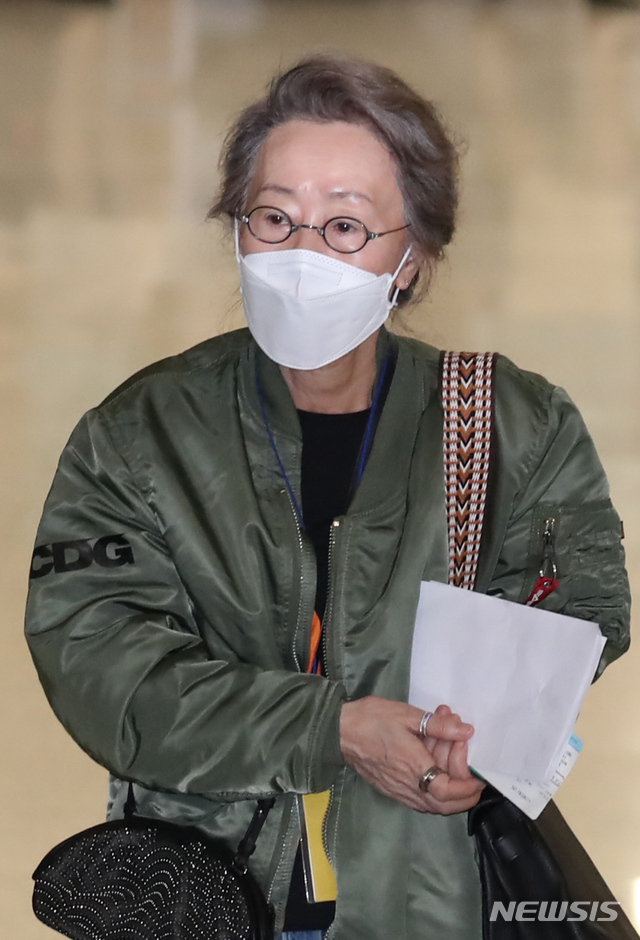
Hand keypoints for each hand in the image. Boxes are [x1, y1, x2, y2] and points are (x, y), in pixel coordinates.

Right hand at [339, 696, 484, 813]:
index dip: (468, 785)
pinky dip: (434, 782)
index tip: (479, 771)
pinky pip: (421, 796)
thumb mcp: (407, 714)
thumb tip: (466, 730)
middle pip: (444, 805)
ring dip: (449, 781)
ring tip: (446, 745)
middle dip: (465, 791)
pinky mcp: (392, 789)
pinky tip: (433, 756)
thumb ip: (439, 725)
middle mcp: (407, 786)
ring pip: (434, 802)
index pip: (448, 791)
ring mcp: (398, 791)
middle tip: (471, 766)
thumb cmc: (372, 719)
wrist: (338, 731)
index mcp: (413, 768)